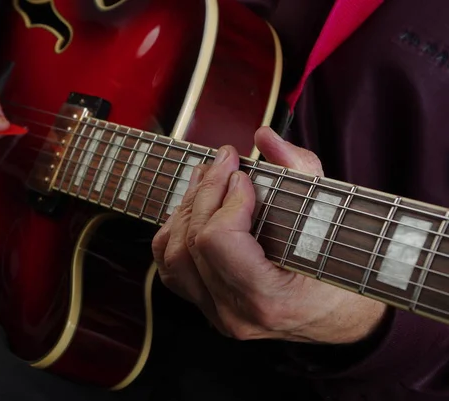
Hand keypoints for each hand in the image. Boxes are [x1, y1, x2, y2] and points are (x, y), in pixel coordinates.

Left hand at [151, 127, 386, 343]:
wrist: (338, 315)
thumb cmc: (341, 269)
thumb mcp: (330, 216)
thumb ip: (299, 170)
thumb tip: (264, 137)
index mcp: (268, 298)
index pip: (218, 240)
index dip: (225, 199)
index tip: (243, 176)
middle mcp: (235, 313)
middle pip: (194, 241)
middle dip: (206, 191)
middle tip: (223, 161)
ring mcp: (217, 314)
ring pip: (173, 254)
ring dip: (186, 208)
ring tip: (205, 178)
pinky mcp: (206, 307)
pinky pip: (172, 268)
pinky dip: (177, 232)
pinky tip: (193, 208)